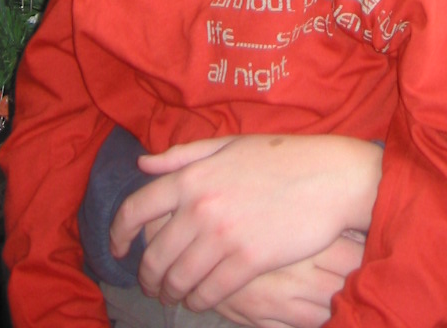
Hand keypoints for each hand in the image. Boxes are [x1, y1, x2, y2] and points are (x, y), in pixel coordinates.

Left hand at [109, 133, 381, 311]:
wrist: (328, 177)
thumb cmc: (281, 157)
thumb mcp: (228, 145)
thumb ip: (183, 155)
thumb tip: (144, 164)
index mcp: (192, 175)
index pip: (137, 209)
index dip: (119, 233)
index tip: (118, 249)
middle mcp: (200, 206)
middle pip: (154, 255)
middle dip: (147, 276)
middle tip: (150, 285)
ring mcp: (222, 236)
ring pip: (178, 279)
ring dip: (169, 293)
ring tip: (172, 296)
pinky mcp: (247, 261)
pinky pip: (208, 292)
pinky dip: (197, 301)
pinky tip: (198, 300)